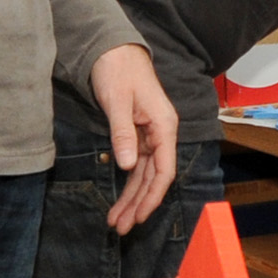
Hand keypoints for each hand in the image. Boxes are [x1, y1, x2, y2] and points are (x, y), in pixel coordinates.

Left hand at [90, 44, 176, 234]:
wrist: (113, 49)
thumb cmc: (118, 70)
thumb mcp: (117, 101)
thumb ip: (123, 133)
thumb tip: (127, 165)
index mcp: (164, 126)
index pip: (163, 170)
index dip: (152, 196)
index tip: (139, 216)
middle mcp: (161, 133)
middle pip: (154, 177)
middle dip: (139, 204)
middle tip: (121, 228)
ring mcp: (150, 135)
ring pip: (144, 175)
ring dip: (132, 198)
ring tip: (117, 222)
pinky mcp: (138, 134)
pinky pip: (136, 165)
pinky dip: (128, 183)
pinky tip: (120, 200)